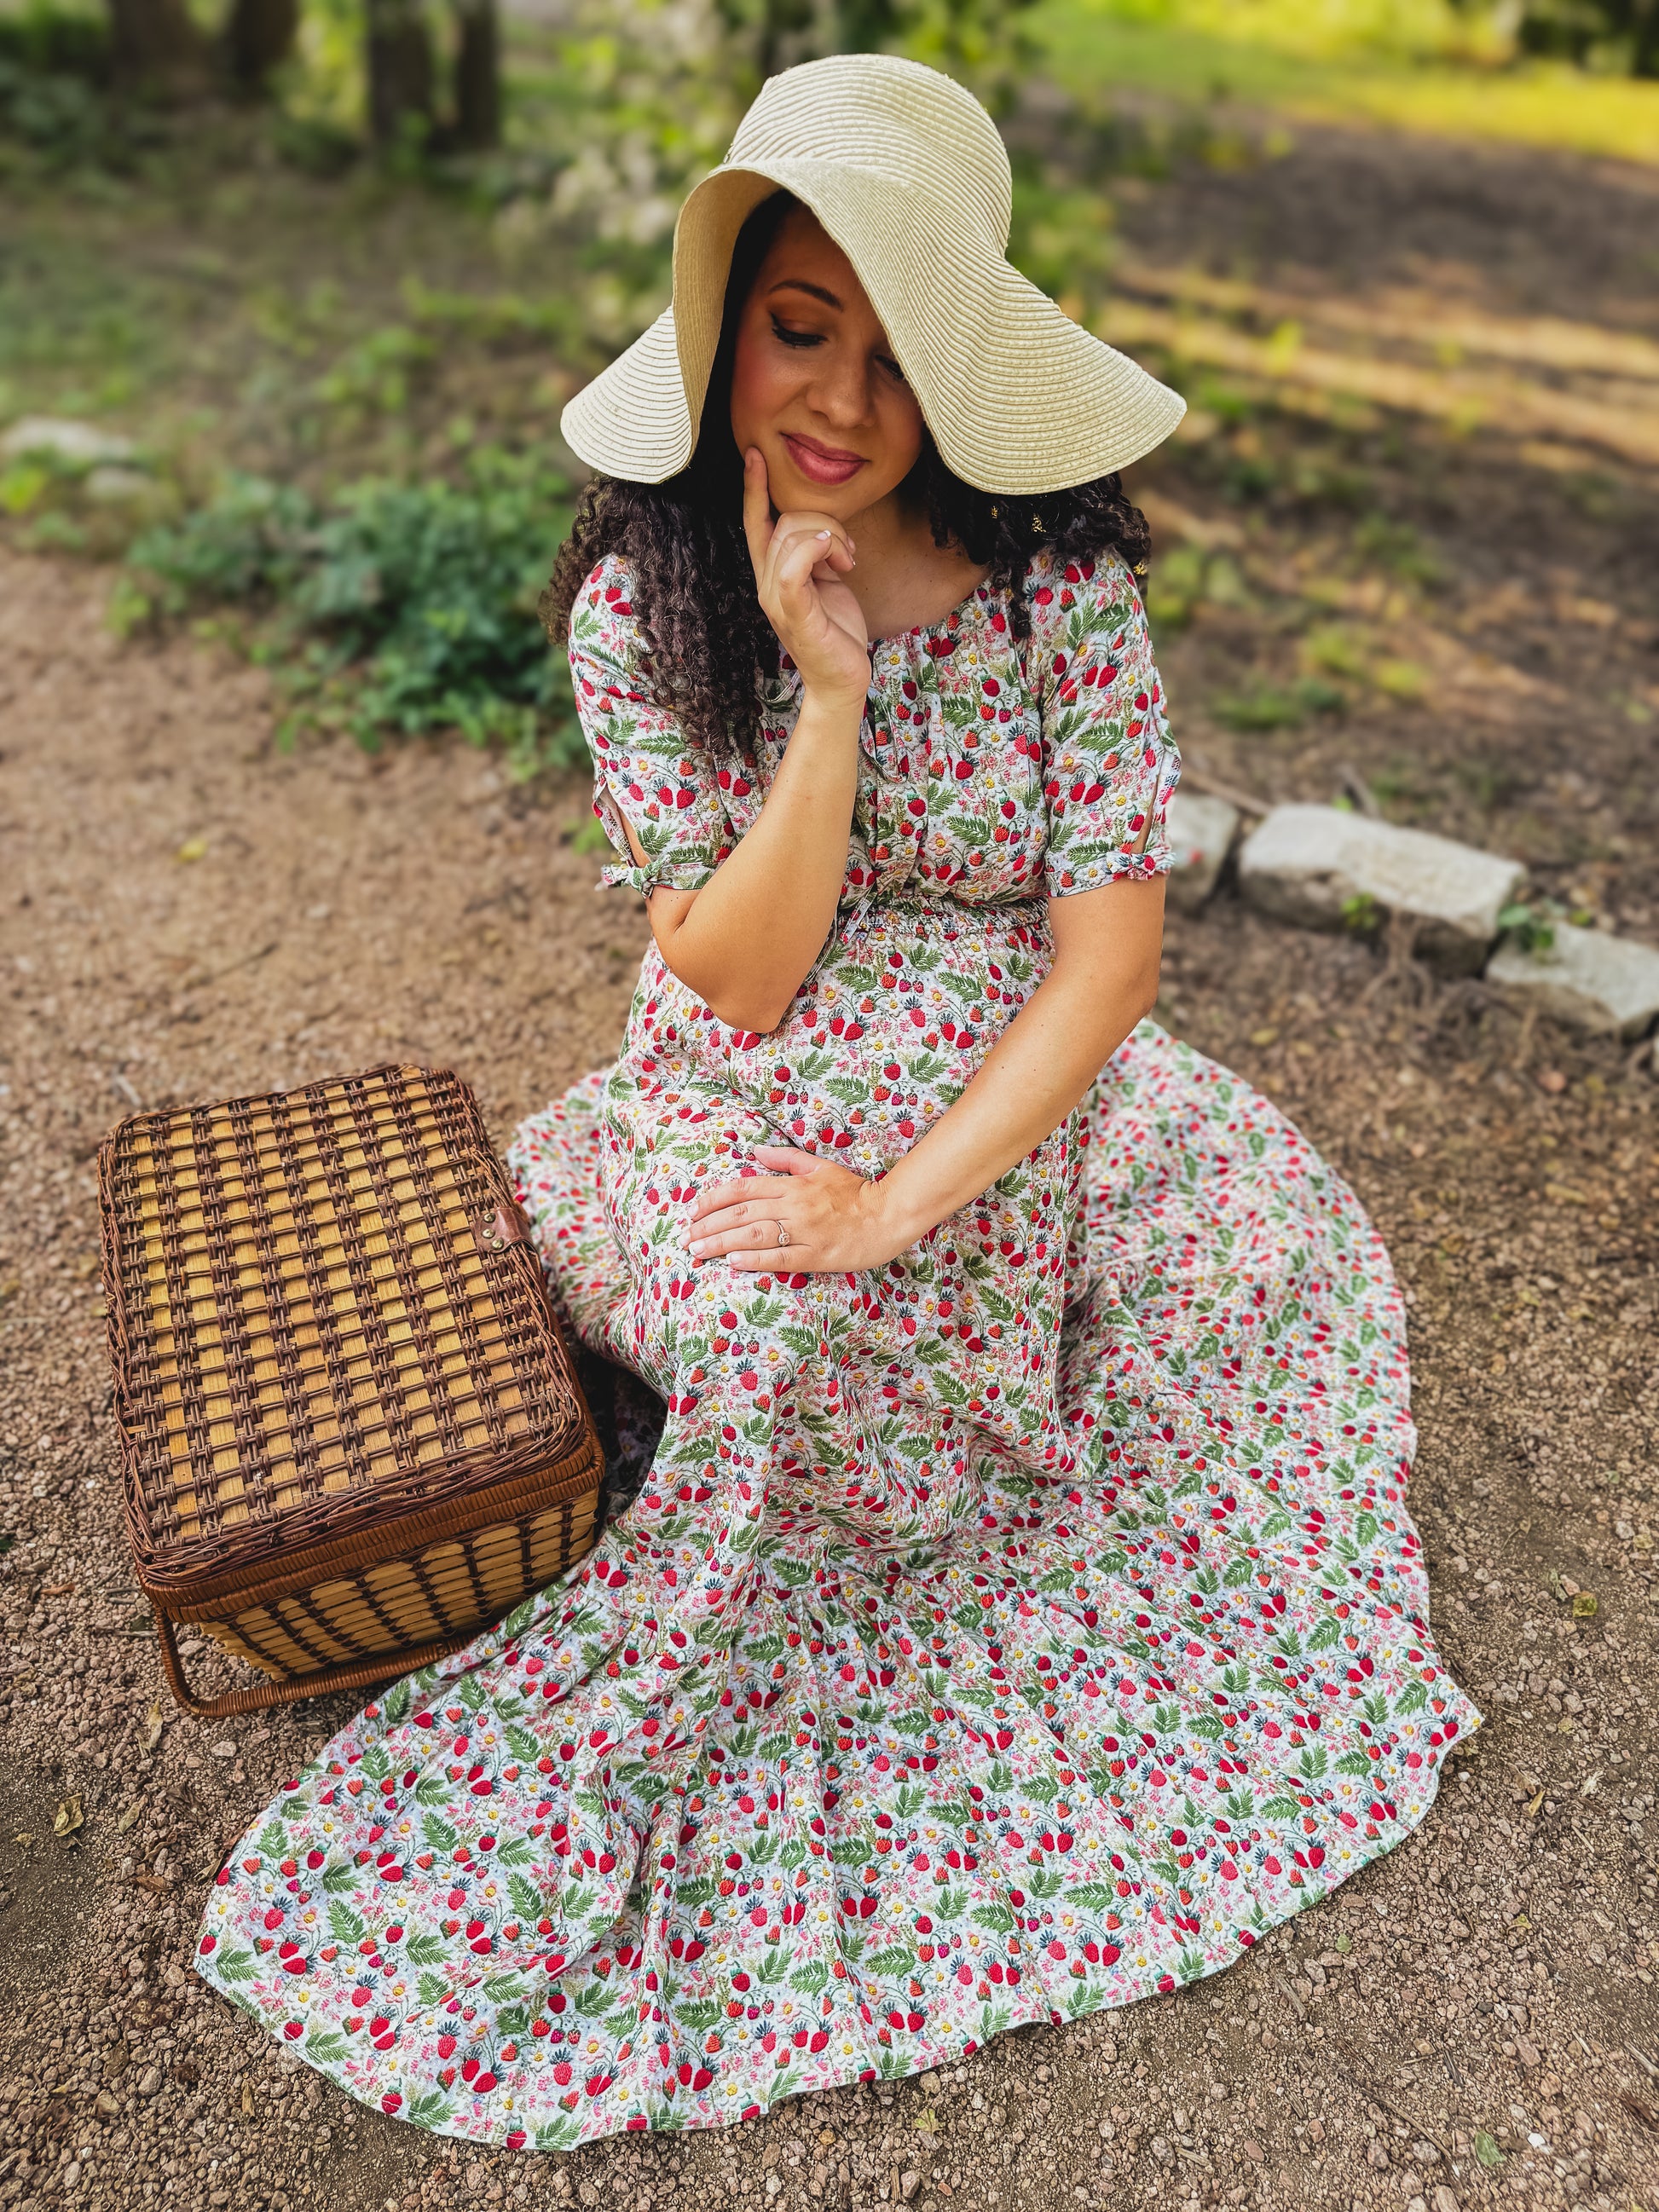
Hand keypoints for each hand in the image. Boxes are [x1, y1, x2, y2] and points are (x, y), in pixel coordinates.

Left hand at [689, 1144, 901, 1274]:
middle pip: (742, 1214)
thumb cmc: (854, 1192)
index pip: (743, 1188)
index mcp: (793, 1184)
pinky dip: (754, 1259)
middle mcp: (794, 1206)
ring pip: (754, 1235)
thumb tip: (755, 1152)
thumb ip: (787, 1160)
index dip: (714, 1199)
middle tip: (686, 1237)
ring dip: (722, 1242)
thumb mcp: (821, 1167)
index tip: (693, 1210)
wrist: (888, 1215)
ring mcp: (804, 1231)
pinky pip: (779, 1257)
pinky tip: (732, 1262)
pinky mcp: (816, 1255)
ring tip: (698, 1250)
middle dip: (709, 1225)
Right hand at [742, 449, 869, 709]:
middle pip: (784, 520)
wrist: (843, 679)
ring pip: (793, 535)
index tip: (755, 454)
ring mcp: (777, 598)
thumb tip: (821, 527)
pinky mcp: (794, 613)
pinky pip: (793, 566)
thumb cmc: (837, 631)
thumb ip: (816, 554)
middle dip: (825, 521)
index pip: (755, 522)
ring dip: (831, 537)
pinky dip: (815, 549)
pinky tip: (838, 557)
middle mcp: (767, 583)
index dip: (753, 487)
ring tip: (848, 561)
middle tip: (848, 551)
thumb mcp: (827, 582)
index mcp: (772, 573)